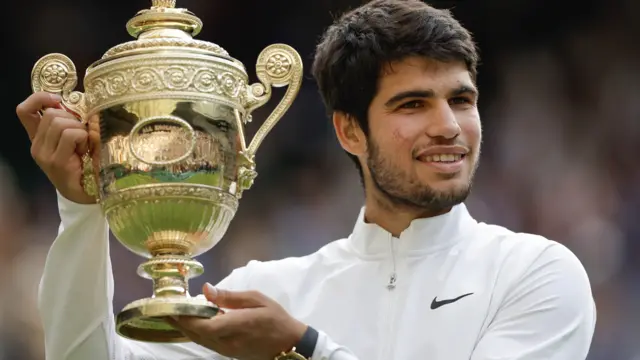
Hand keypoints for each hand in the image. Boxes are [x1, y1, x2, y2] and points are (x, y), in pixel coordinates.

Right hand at [16, 92, 95, 203]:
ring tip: (85, 146)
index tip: (58, 100)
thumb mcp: (76, 141)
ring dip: (80, 130)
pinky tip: (85, 151)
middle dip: (73, 119)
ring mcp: (44, 154)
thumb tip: (80, 104)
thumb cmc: (85, 166)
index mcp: (38, 138)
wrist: (87, 195)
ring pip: (61, 123)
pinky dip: (84, 138)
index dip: (39, 98)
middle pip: (51, 114)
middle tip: (83, 136)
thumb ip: (71, 124)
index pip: (25, 111)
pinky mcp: (56, 161)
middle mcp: (37, 146)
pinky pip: (71, 135)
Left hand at [169, 284, 307, 359]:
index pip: (204, 326)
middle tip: (163, 308)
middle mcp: (229, 342)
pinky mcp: (228, 353)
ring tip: (172, 314)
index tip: (173, 305)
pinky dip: (195, 333)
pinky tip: (191, 323)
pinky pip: (207, 343)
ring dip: (184, 328)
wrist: (290, 344)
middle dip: (178, 322)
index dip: (185, 318)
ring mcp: (228, 350)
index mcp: (237, 326)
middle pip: (196, 334)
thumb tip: (206, 290)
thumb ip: (230, 296)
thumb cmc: (276, 318)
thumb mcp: (257, 299)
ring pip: (200, 340)